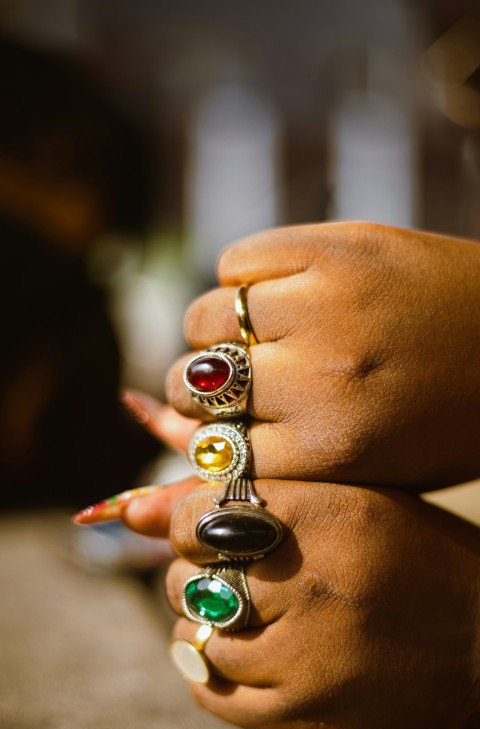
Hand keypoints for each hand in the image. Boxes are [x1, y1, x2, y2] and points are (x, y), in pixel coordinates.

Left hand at [157, 480, 479, 728]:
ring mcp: (308, 660)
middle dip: (196, 566)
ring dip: (207, 617)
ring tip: (245, 610)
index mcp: (333, 516)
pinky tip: (241, 650)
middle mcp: (315, 586)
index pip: (204, 511)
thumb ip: (256, 494)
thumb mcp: (354, 501)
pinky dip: (213, 669)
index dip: (192, 516)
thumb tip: (136, 509)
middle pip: (193, 573)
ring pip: (198, 634)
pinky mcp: (307, 717)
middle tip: (229, 568)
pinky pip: (215, 695)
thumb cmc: (418, 559)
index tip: (206, 523)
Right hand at [166, 222, 479, 488]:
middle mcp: (321, 376)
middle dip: (200, 392)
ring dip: (213, 334)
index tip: (220, 433)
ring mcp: (327, 302)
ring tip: (247, 338)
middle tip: (225, 386)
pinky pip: (237, 261)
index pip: (214, 448)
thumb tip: (177, 435)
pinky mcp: (336, 244)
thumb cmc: (448, 423)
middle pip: (198, 385)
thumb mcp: (370, 470)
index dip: (211, 441)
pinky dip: (243, 282)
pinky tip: (276, 297)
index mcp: (332, 448)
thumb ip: (276, 463)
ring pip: (204, 318)